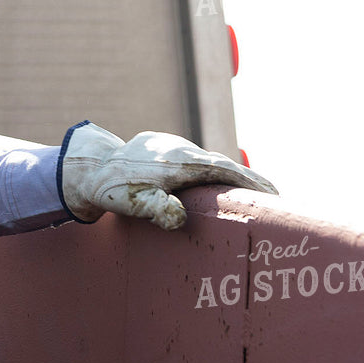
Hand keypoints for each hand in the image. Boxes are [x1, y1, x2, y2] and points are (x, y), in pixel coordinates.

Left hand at [59, 122, 276, 229]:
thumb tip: (178, 218)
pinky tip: (217, 184)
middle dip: (249, 180)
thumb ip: (156, 209)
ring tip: (254, 194)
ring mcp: (171, 144)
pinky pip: (195, 158)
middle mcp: (179, 147)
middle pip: (223, 164)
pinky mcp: (163, 146)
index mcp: (180, 161)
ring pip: (208, 160)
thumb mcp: (133, 204)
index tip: (275, 195)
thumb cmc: (114, 190)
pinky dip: (210, 170)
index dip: (252, 182)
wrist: (88, 167)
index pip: (225, 170)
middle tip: (275, 198)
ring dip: (230, 175)